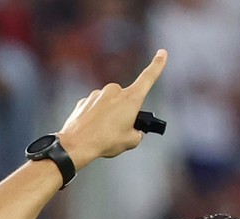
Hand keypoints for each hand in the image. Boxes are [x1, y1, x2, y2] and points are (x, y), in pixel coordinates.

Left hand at [57, 49, 167, 169]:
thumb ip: (137, 133)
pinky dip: (96, 118)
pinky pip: (95, 108)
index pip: (148, 78)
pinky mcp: (85, 101)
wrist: (77, 144)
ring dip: (109, 116)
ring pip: (109, 105)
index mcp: (130, 99)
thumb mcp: (130, 141)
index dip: (157, 65)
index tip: (162, 53)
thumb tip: (133, 131)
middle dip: (125, 113)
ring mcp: (98, 94)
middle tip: (118, 131)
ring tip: (103, 133)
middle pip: (126, 100)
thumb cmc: (105, 141)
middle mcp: (114, 91)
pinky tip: (92, 130)